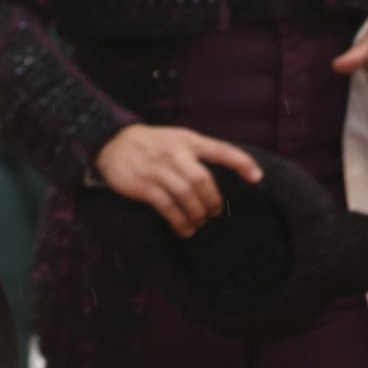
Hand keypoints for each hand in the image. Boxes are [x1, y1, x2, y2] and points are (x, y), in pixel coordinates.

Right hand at [93, 124, 262, 237]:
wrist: (110, 142)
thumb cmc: (150, 143)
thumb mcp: (174, 138)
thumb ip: (196, 151)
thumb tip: (222, 175)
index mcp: (186, 140)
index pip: (219, 149)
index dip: (240, 162)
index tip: (257, 177)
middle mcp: (173, 153)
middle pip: (202, 180)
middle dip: (212, 200)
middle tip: (213, 212)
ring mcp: (157, 169)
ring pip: (186, 196)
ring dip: (197, 214)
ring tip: (199, 222)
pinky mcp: (143, 185)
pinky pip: (167, 207)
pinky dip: (179, 222)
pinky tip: (185, 229)